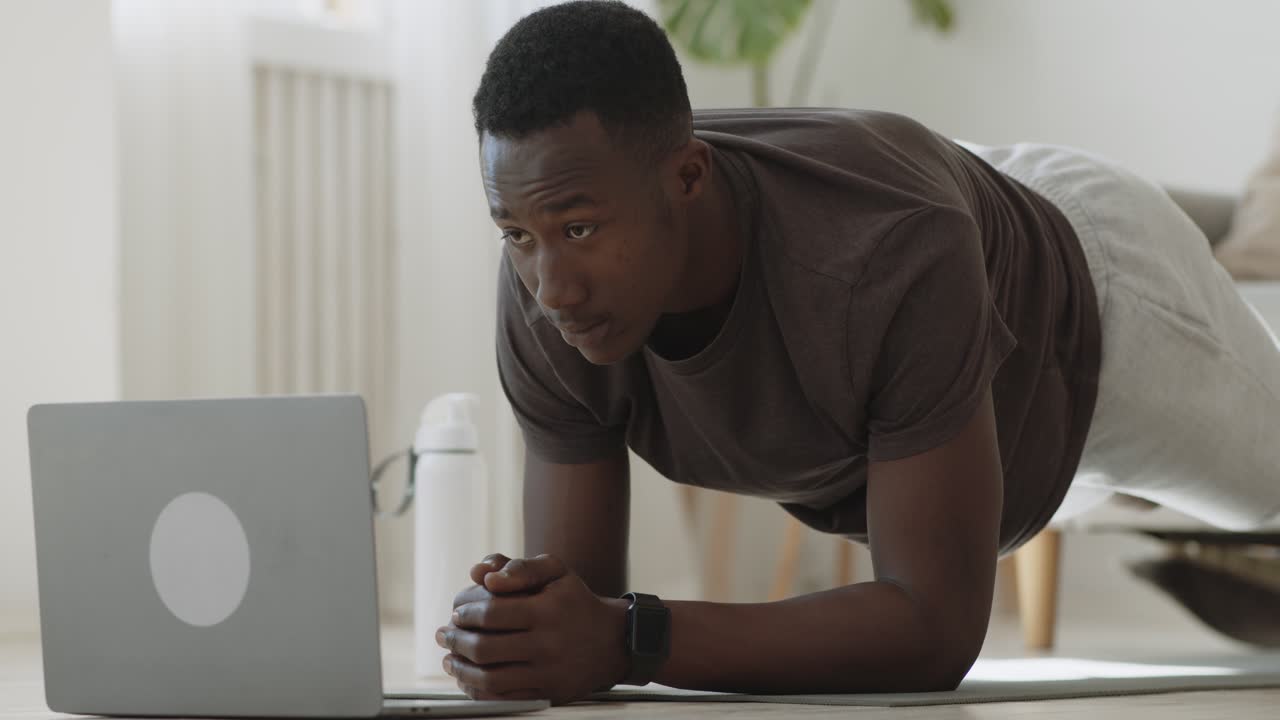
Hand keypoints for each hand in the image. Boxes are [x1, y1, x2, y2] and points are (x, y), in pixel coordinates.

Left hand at [437, 553, 629, 704]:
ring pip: (491, 678)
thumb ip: (520, 566)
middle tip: (443, 635)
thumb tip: (484, 576)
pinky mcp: (548, 694)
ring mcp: (548, 673)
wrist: (613, 642)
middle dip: (456, 641)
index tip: (456, 612)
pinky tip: (467, 680)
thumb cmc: (576, 601)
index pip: (491, 613)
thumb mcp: (556, 571)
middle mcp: (547, 644)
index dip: (466, 613)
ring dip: (461, 670)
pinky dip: (478, 691)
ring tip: (449, 659)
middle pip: (485, 648)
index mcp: (546, 610)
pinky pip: (505, 698)